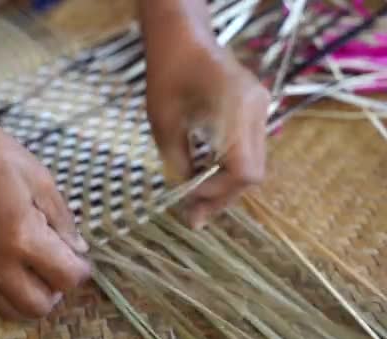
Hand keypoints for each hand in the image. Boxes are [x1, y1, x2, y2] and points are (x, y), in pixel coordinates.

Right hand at [0, 110, 90, 319]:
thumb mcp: (41, 180)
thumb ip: (63, 221)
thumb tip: (78, 250)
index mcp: (22, 237)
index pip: (67, 278)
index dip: (81, 269)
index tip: (80, 256)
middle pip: (39, 306)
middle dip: (57, 289)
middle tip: (59, 263)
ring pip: (10, 310)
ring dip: (30, 295)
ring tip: (35, 265)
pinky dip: (6, 286)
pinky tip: (9, 256)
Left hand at [145, 48, 269, 228]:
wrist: (182, 38)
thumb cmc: (167, 75)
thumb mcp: (164, 124)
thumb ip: (178, 162)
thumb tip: (185, 195)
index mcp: (236, 111)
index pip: (243, 171)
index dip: (217, 193)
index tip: (189, 201)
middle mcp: (257, 111)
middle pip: (252, 172)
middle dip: (222, 195)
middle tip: (193, 214)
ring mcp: (261, 108)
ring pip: (252, 163)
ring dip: (225, 183)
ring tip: (196, 199)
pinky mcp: (256, 108)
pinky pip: (248, 148)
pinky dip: (228, 166)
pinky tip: (205, 173)